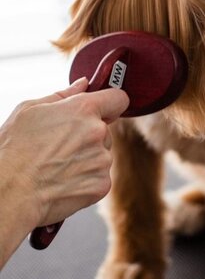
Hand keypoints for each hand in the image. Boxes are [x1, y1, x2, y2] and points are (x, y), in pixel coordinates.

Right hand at [0, 78, 128, 228]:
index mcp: (83, 109)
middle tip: (62, 146)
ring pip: (102, 155)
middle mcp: (98, 132)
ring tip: (58, 166)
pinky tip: (64, 182)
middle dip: (89, 136)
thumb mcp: (29, 110)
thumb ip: (62, 95)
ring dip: (88, 159)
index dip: (111, 104)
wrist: (8, 194)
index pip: (118, 98)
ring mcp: (102, 159)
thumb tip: (83, 84)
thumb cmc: (13, 151)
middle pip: (105, 130)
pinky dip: (86, 181)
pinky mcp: (102, 184)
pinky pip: (100, 178)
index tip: (104, 110)